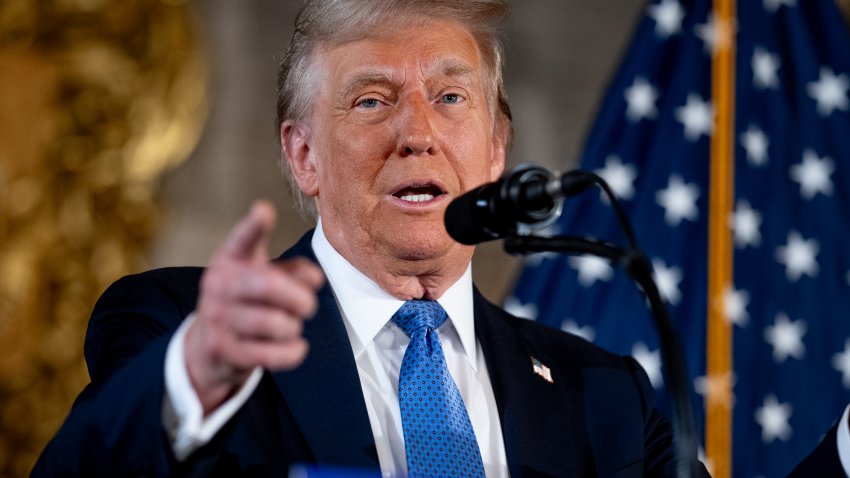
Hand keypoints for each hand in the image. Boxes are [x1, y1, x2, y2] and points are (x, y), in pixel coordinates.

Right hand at [183, 201, 323, 413]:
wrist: (208, 348)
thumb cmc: (246, 303)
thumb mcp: (265, 278)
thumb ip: (293, 271)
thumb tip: (314, 278)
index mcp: (230, 260)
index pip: (243, 239)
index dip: (254, 226)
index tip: (264, 210)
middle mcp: (218, 285)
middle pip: (269, 285)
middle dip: (300, 298)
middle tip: (309, 305)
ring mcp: (217, 318)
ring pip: (275, 323)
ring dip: (293, 327)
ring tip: (290, 326)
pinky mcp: (223, 350)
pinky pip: (272, 354)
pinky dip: (293, 352)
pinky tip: (296, 347)